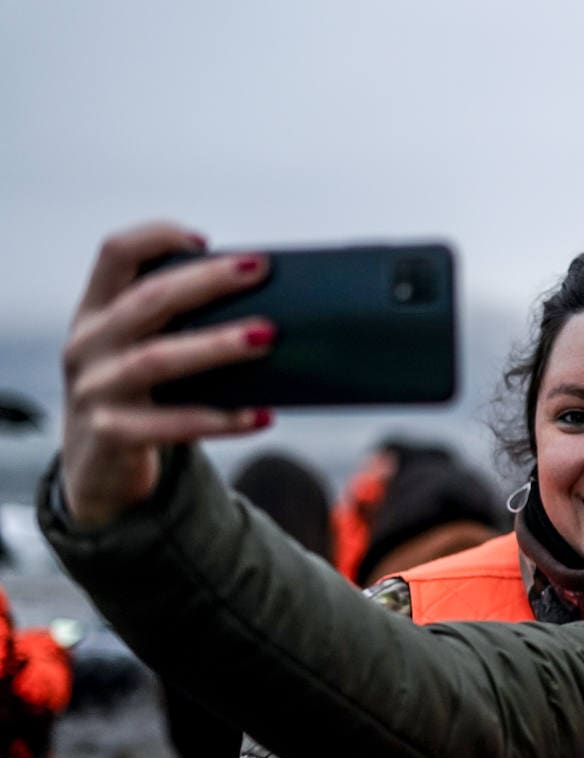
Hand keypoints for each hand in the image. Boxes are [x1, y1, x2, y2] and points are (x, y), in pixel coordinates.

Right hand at [61, 222, 275, 526]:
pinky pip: (174, 425)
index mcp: (96, 312)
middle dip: (206, 281)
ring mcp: (95, 391)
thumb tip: (272, 302)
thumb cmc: (141, 398)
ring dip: (216, 345)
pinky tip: (263, 415)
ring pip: (157, 359)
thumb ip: (178, 324)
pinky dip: (222, 419)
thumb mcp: (141, 351)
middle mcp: (88, 345)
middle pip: (146, 299)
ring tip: (267, 337)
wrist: (98, 472)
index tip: (206, 242)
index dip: (157, 237)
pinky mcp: (112, 435)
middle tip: (260, 270)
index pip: (115, 254)